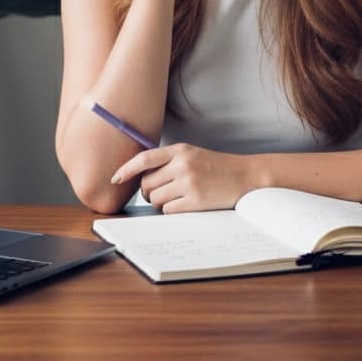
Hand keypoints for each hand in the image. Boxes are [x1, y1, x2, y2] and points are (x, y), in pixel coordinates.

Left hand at [110, 143, 254, 212]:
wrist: (246, 176)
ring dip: (160, 202)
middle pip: (147, 183)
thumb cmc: (218, 166)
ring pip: (156, 199)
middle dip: (148, 192)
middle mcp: (182, 164)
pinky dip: (171, 210)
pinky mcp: (195, 201)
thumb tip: (142, 176)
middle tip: (160, 193)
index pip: (145, 158)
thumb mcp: (193, 154)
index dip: (126, 169)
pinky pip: (169, 210)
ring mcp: (188, 183)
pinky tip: (184, 205)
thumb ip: (170, 161)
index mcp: (180, 150)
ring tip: (176, 198)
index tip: (115, 178)